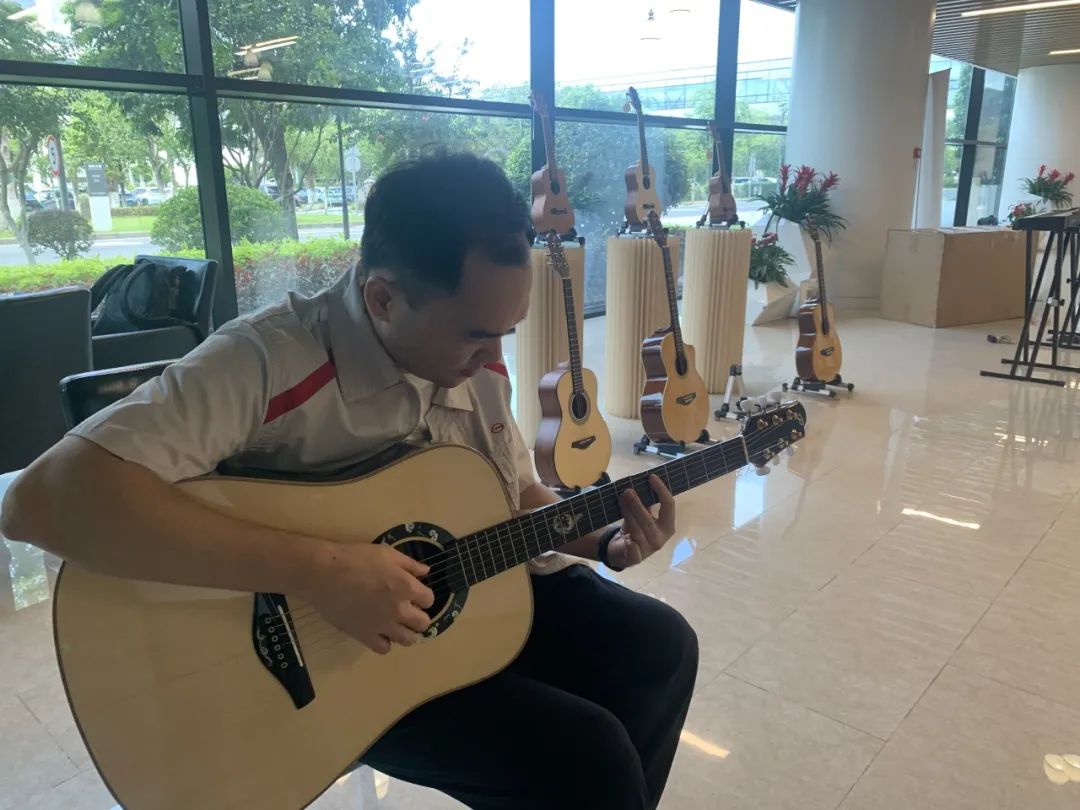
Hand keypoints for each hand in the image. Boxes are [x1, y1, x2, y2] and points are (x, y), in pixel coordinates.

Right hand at [301, 543, 434, 654]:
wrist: (324, 574)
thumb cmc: (356, 558)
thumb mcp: (387, 553)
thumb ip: (410, 564)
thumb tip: (425, 571)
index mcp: (406, 587)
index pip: (429, 600)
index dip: (423, 596)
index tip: (415, 593)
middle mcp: (399, 610)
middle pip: (423, 624)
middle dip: (419, 617)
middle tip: (409, 611)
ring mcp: (382, 626)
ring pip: (408, 640)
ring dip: (407, 632)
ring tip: (397, 624)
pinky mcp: (365, 636)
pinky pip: (384, 649)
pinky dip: (385, 642)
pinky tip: (379, 632)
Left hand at [606, 474, 675, 568]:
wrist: (623, 551)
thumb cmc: (636, 529)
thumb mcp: (642, 515)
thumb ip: (644, 503)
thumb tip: (639, 483)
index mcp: (667, 526)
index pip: (669, 505)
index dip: (661, 490)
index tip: (651, 477)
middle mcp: (660, 538)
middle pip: (649, 519)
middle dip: (638, 505)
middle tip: (627, 490)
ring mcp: (648, 550)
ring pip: (637, 530)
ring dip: (628, 514)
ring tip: (621, 500)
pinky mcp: (635, 558)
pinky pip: (633, 551)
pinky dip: (631, 545)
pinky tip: (627, 540)